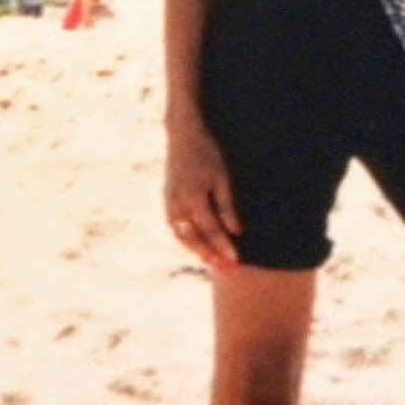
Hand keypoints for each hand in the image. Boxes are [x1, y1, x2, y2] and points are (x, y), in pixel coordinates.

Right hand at [164, 112, 241, 269]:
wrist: (182, 135)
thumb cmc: (207, 154)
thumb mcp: (222, 178)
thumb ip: (227, 208)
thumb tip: (236, 233)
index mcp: (192, 200)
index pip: (211, 231)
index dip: (223, 248)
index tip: (236, 261)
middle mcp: (177, 206)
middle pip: (194, 240)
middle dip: (210, 256)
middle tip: (227, 269)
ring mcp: (169, 204)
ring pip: (182, 237)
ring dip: (197, 251)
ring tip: (214, 262)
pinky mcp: (167, 201)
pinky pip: (176, 228)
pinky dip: (188, 239)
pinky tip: (199, 245)